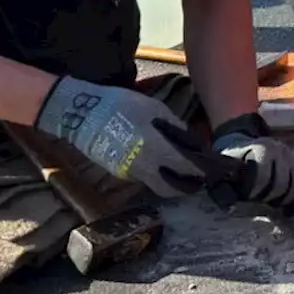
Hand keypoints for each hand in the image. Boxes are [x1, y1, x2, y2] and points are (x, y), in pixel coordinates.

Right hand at [35, 76, 206, 197]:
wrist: (82, 113)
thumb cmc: (122, 105)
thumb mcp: (154, 109)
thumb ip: (175, 127)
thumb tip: (191, 140)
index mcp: (156, 149)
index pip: (185, 168)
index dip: (200, 171)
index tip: (210, 170)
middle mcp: (143, 167)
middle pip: (170, 188)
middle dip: (185, 187)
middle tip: (196, 178)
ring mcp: (128, 173)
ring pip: (155, 184)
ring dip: (169, 180)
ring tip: (179, 168)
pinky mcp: (118, 172)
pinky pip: (141, 177)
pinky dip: (153, 173)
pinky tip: (157, 161)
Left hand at [211, 113, 293, 213]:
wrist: (241, 148)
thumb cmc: (231, 165)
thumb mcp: (222, 175)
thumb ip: (223, 192)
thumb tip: (231, 208)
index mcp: (262, 148)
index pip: (263, 177)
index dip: (254, 192)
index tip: (246, 196)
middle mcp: (281, 150)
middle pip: (283, 184)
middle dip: (270, 198)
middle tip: (259, 201)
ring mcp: (293, 158)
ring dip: (285, 200)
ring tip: (271, 204)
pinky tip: (290, 209)